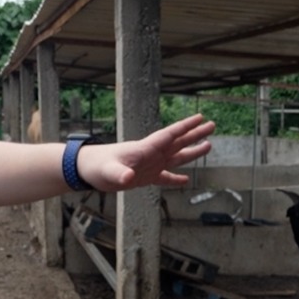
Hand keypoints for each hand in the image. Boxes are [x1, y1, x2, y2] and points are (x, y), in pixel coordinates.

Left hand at [81, 114, 214, 191]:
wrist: (86, 170)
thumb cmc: (97, 167)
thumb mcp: (108, 172)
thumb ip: (120, 174)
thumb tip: (129, 178)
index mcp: (145, 149)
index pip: (169, 135)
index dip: (185, 127)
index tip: (200, 118)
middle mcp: (151, 155)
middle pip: (178, 142)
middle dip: (195, 134)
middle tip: (212, 125)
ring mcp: (149, 165)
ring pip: (175, 157)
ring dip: (191, 152)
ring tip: (208, 146)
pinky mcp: (144, 177)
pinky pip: (164, 177)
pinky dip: (175, 179)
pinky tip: (186, 180)